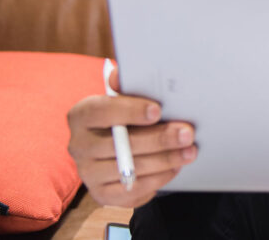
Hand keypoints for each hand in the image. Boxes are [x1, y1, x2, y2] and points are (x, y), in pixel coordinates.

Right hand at [66, 67, 197, 207]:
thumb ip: (126, 85)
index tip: (158, 110)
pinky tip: (175, 167)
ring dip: (165, 160)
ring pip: (130, 169)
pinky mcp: (101, 194)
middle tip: (187, 133)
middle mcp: (79, 145)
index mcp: (82, 115)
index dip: (129, 110)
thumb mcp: (125, 97)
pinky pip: (132, 191)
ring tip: (189, 152)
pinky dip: (158, 179)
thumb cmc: (126, 116)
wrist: (118, 148)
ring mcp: (88, 172)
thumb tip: (119, 73)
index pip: (101, 111)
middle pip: (120, 144)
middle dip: (159, 139)